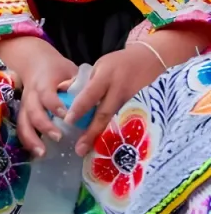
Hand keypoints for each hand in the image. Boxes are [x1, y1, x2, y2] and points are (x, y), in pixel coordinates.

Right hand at [0, 35, 77, 156]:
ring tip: (42, 153)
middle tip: (58, 137)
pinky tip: (37, 153)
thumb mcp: (69, 71)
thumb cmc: (57, 70)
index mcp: (43, 83)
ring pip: (23, 122)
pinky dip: (27, 142)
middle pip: (32, 111)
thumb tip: (88, 99)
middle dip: (44, 125)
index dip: (54, 105)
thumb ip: (78, 85)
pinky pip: (22, 128)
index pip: (46, 95)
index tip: (66, 115)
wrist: (34, 64)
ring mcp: (25, 105)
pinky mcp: (23, 113)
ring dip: (31, 138)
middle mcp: (31, 95)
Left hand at [66, 41, 174, 155]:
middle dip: (91, 133)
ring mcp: (133, 102)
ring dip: (103, 138)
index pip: (90, 94)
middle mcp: (120, 91)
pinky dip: (116, 135)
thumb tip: (63, 92)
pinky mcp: (142, 110)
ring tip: (91, 152)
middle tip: (80, 149)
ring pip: (116, 123)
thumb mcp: (99, 66)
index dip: (79, 109)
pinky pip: (126, 124)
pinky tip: (109, 147)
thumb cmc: (119, 64)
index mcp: (106, 78)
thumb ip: (83, 81)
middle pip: (104, 114)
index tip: (68, 121)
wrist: (150, 61)